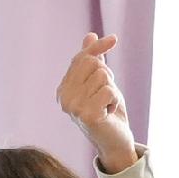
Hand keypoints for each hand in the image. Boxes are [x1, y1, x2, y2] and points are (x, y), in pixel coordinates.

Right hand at [55, 34, 139, 174]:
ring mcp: (73, 107)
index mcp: (63, 89)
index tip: (114, 39)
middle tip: (106, 95)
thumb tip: (90, 35)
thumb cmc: (107, 111)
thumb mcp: (100, 82)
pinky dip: (115, 100)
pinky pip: (109, 90)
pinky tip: (109, 112)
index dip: (99, 47)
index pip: (82, 58)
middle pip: (92, 64)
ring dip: (112, 90)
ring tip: (107, 106)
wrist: (114, 141)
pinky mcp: (87, 115)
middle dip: (107, 76)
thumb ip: (93, 60)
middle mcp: (63, 98)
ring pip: (103, 76)